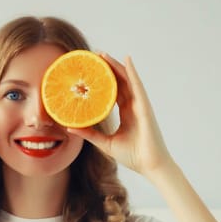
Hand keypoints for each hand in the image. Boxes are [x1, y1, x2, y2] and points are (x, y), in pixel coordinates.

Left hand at [67, 54, 173, 176]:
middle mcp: (133, 106)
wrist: (150, 166)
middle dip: (107, 69)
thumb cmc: (133, 156)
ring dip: (116, 66)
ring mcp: (140, 105)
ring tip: (103, 55)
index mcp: (126, 113)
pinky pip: (137, 86)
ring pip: (127, 80)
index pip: (113, 91)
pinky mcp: (145, 107)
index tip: (91, 72)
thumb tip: (70, 127)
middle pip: (119, 82)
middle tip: (93, 57)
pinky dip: (132, 72)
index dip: (104, 81)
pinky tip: (126, 60)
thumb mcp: (105, 143)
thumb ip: (89, 134)